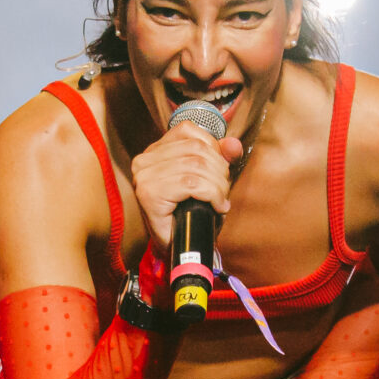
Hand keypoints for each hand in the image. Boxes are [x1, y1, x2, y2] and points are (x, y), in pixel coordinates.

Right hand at [129, 117, 243, 257]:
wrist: (178, 247)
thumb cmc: (190, 212)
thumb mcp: (208, 178)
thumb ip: (220, 157)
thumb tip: (234, 144)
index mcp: (154, 150)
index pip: (188, 131)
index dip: (213, 147)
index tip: (220, 169)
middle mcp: (144, 160)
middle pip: (196, 149)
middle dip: (219, 170)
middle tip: (223, 190)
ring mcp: (144, 176)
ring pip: (196, 165)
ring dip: (218, 184)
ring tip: (220, 200)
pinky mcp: (150, 194)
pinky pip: (192, 184)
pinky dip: (212, 194)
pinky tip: (216, 206)